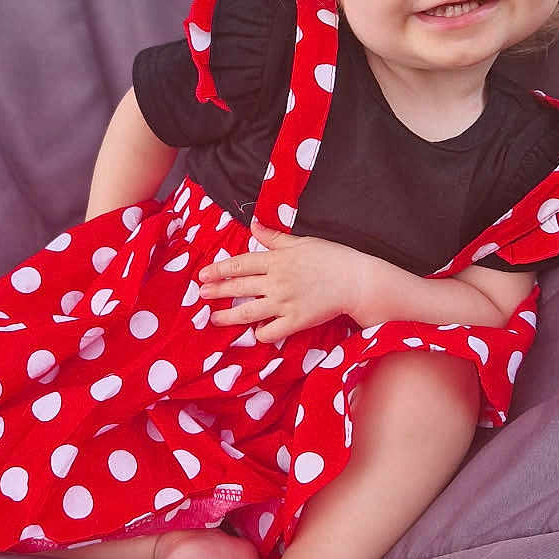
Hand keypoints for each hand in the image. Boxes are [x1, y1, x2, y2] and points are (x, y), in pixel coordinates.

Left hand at [196, 218, 363, 342]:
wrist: (357, 280)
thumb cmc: (332, 257)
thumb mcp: (302, 241)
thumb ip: (275, 237)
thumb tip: (254, 225)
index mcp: (277, 260)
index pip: (240, 264)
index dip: (219, 269)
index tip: (204, 274)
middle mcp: (277, 282)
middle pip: (239, 288)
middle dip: (216, 291)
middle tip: (200, 295)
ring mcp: (285, 303)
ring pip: (249, 312)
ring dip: (229, 316)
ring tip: (214, 319)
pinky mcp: (297, 321)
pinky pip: (272, 331)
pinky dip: (261, 334)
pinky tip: (254, 333)